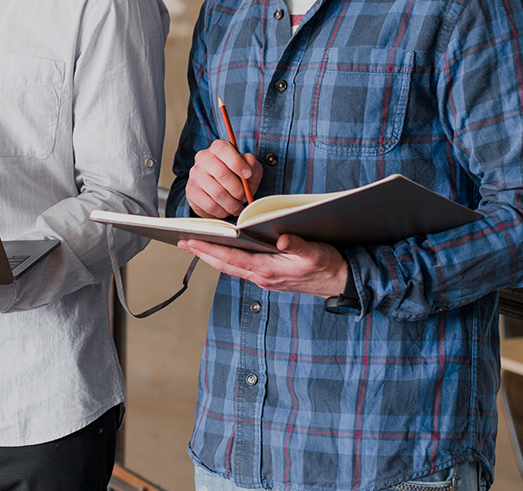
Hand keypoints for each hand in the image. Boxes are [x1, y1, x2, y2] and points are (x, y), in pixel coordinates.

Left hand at [178, 234, 346, 298]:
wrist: (340, 283)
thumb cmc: (327, 266)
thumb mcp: (315, 252)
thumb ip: (297, 245)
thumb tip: (280, 239)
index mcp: (268, 270)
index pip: (230, 258)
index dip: (209, 249)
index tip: (190, 240)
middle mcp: (261, 277)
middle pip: (224, 264)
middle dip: (202, 252)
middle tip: (181, 241)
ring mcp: (264, 279)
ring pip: (231, 267)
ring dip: (212, 256)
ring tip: (195, 245)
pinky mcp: (269, 277)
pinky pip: (241, 268)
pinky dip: (227, 259)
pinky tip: (221, 252)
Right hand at [185, 139, 262, 218]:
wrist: (215, 192)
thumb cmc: (234, 177)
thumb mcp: (248, 169)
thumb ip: (251, 164)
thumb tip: (250, 160)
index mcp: (217, 148)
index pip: (223, 149)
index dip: (237, 162)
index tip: (248, 174)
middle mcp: (203, 158)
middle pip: (222, 173)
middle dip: (238, 189)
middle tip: (244, 196)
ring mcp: (195, 175)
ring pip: (217, 192)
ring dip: (232, 204)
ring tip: (237, 206)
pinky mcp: (191, 191)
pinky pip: (210, 205)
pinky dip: (222, 211)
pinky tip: (226, 210)